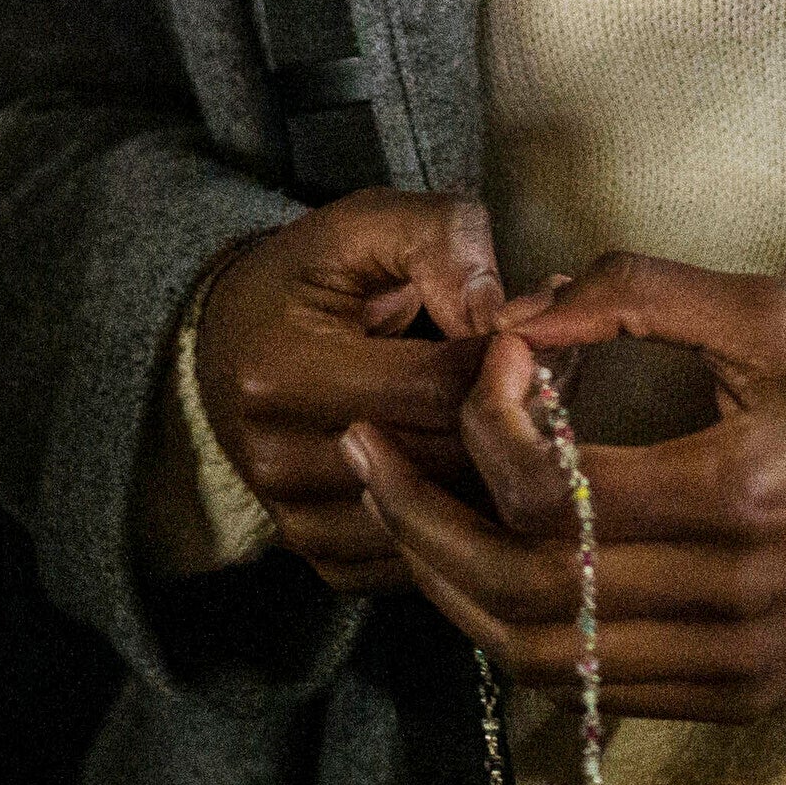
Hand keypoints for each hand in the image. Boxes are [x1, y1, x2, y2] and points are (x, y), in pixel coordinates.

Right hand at [192, 188, 503, 594]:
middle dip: (517, 422)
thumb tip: (504, 316)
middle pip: (446, 460)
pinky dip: (461, 520)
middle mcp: (279, 459)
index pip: (436, 387)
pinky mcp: (319, 558)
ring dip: (499, 478)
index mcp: (282, 370)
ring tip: (521, 423)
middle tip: (557, 380)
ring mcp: (296, 520)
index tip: (535, 335)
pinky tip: (472, 471)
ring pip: (443, 517)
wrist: (228, 344)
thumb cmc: (308, 279)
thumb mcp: (364, 226)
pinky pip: (422, 558)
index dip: (506, 361)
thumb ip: (440, 242)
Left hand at [345, 256, 785, 725]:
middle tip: (360, 455)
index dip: (488, 424)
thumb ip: (642, 297)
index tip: (494, 358)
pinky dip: (522, 634)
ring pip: (540, 657)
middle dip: (418, 522)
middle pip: (518, 590)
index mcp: (734, 495)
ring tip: (401, 515)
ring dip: (453, 588)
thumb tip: (521, 310)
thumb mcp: (778, 317)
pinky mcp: (735, 697)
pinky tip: (486, 570)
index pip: (550, 492)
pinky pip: (593, 687)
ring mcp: (728, 665)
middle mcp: (723, 599)